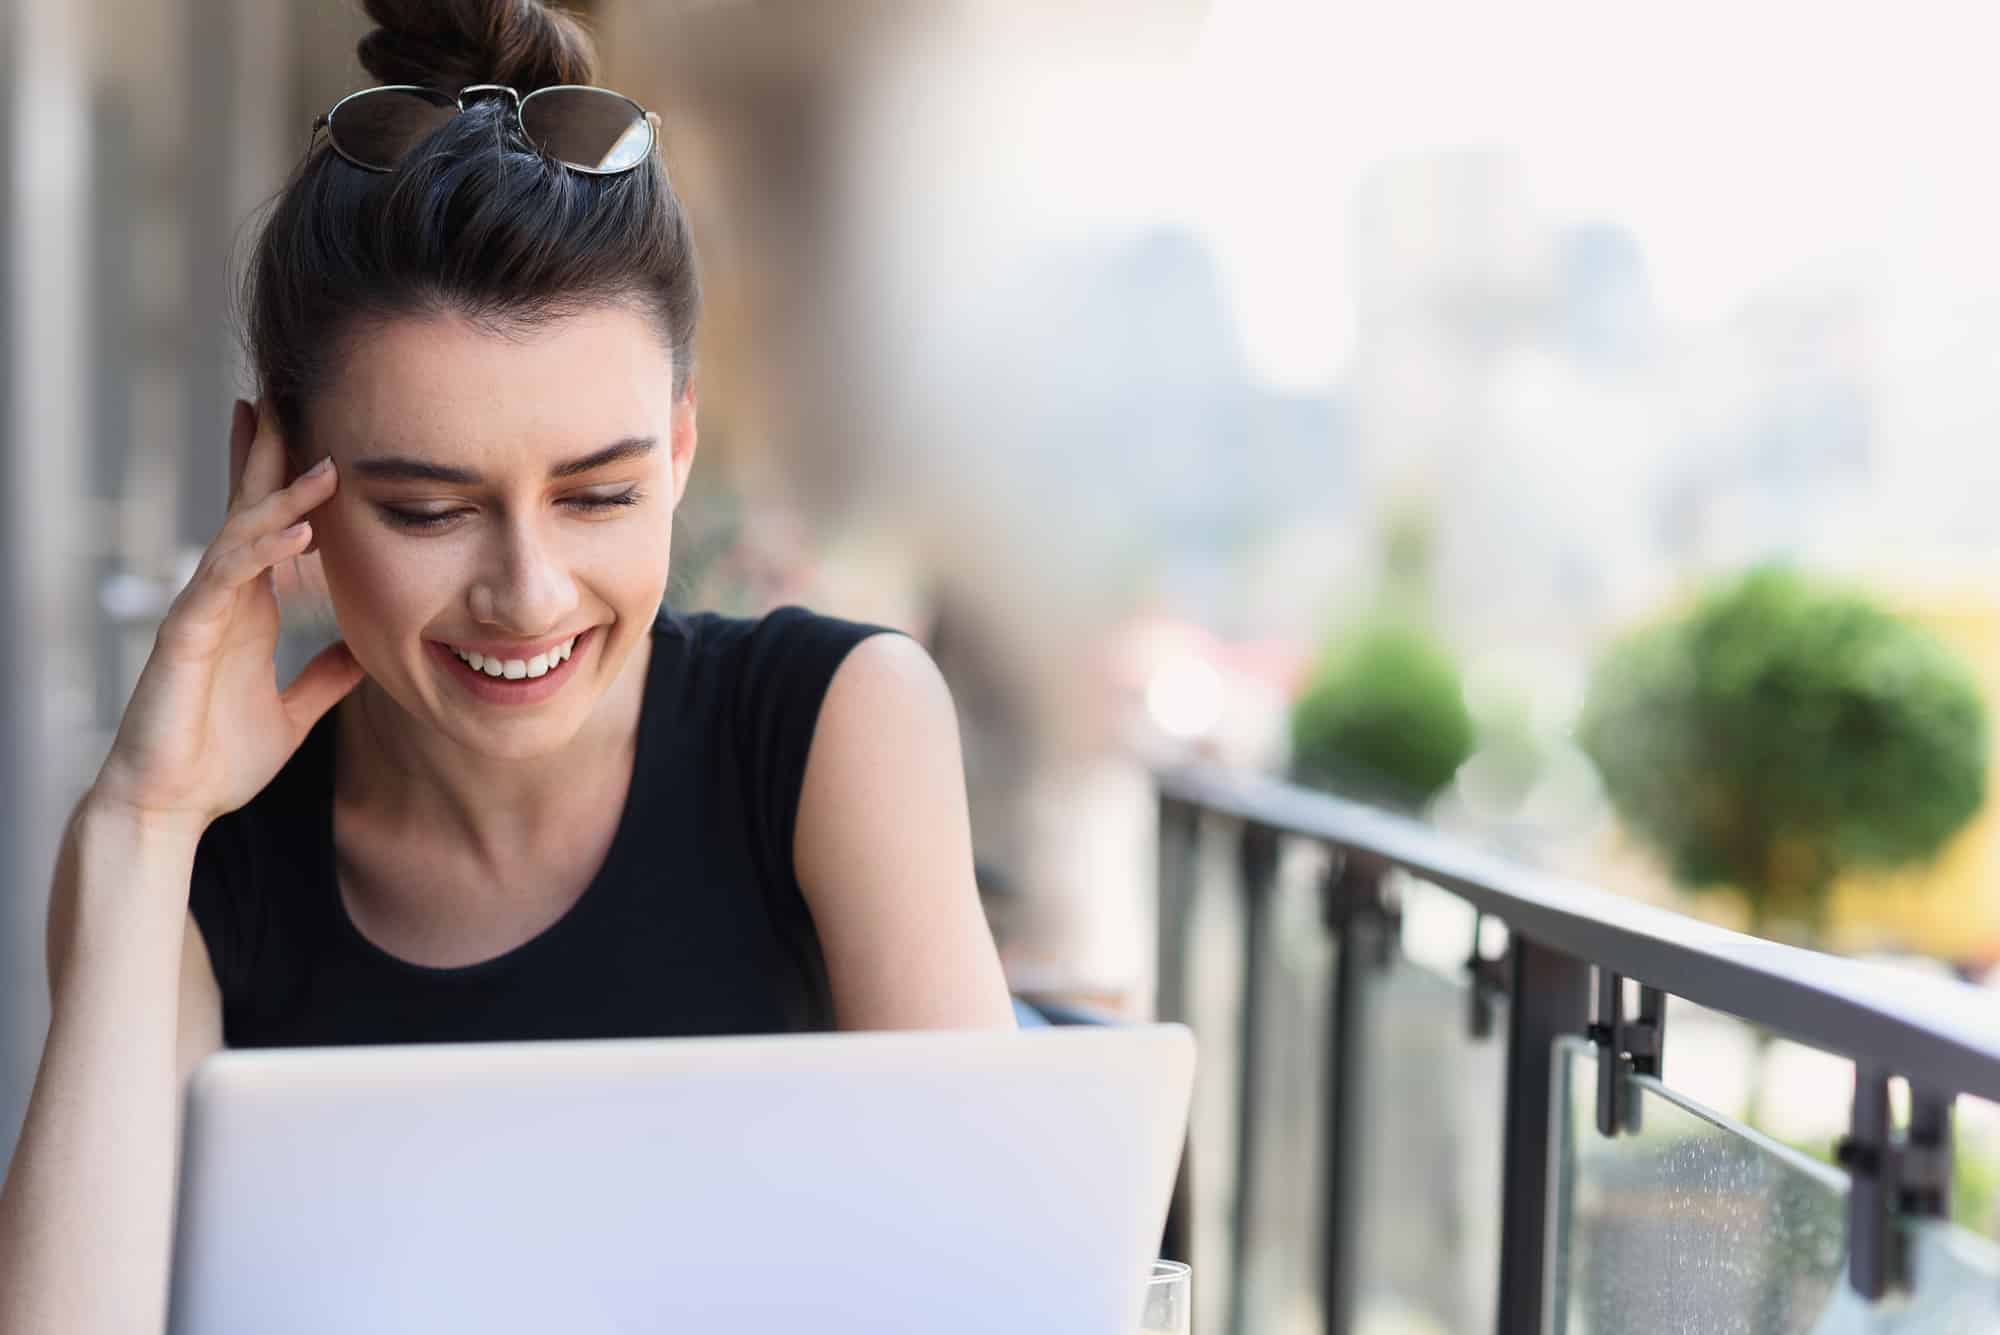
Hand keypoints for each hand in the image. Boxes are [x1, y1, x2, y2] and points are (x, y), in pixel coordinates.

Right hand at [92, 399, 364, 832]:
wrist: (170, 804)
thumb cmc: (219, 759)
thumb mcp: (295, 711)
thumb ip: (327, 675)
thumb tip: (365, 649)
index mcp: (248, 609)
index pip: (267, 528)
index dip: (284, 481)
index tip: (312, 433)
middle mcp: (223, 599)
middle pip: (246, 511)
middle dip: (265, 455)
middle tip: (283, 396)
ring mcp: (202, 612)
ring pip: (240, 536)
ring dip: (281, 498)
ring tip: (325, 466)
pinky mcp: (187, 636)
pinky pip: (226, 581)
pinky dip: (262, 552)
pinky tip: (297, 531)